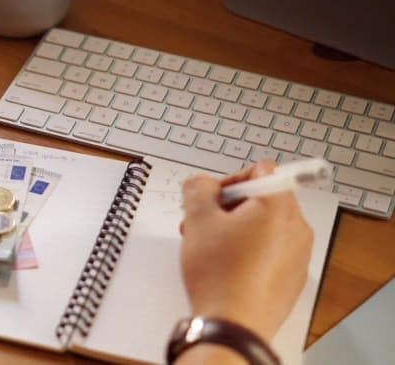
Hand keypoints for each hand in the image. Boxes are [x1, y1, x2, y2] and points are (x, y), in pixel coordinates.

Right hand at [179, 161, 313, 342]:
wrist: (233, 324)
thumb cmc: (220, 274)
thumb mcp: (197, 219)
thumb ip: (197, 188)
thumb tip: (202, 184)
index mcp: (278, 206)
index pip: (262, 170)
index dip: (231, 179)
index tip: (213, 198)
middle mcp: (296, 227)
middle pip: (264, 199)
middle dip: (230, 207)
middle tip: (204, 222)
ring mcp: (298, 254)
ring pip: (266, 226)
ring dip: (237, 229)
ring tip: (210, 247)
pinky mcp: (293, 277)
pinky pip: (272, 251)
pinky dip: (250, 251)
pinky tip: (227, 267)